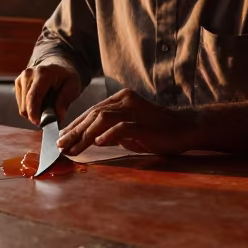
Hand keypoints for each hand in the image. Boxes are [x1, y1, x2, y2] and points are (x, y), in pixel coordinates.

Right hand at [14, 61, 81, 125]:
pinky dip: (30, 108)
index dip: (34, 111)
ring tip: (46, 106)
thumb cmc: (65, 77)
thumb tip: (58, 117)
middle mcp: (29, 74)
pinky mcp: (18, 83)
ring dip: (34, 112)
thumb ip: (65, 101)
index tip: (37, 123)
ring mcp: (21, 78)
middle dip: (37, 114)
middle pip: (26, 104)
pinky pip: (21, 105)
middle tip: (50, 115)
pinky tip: (40, 102)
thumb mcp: (73, 86)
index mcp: (43, 73)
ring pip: (23, 106)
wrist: (57, 66)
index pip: (34, 95)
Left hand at [57, 88, 199, 155]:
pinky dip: (109, 135)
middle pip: (93, 115)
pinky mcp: (145, 123)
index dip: (74, 126)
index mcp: (120, 100)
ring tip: (74, 148)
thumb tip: (90, 141)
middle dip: (74, 132)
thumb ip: (110, 132)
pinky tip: (98, 144)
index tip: (61, 140)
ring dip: (85, 135)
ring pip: (103, 119)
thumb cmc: (157, 132)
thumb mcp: (129, 131)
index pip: (91, 112)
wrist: (187, 129)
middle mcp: (125, 101)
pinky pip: (123, 127)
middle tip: (61, 146)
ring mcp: (135, 110)